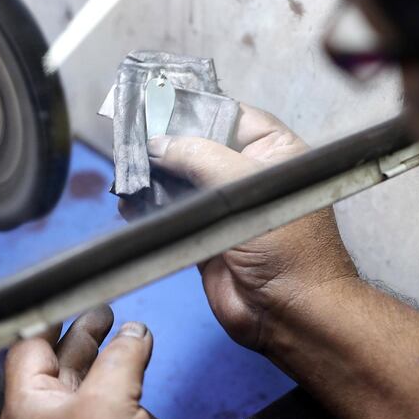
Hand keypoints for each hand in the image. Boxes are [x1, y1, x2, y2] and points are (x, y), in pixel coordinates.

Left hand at [1, 306, 176, 418]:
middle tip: (111, 314)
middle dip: (95, 340)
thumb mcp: (110, 402)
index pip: (32, 344)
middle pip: (68, 364)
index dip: (53, 316)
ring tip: (145, 373)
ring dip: (129, 387)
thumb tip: (134, 332)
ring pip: (100, 395)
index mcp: (30, 405)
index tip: (71, 295)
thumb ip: (121, 357)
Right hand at [130, 104, 358, 350]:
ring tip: (127, 169)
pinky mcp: (201, 235)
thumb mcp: (247, 187)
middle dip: (166, 144)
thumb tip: (160, 143)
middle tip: (133, 136)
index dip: (194, 110)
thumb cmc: (290, 251)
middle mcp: (247, 175)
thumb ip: (201, 158)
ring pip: (179, 180)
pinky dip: (147, 208)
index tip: (158, 103)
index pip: (229, 116)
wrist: (288, 315)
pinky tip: (130, 202)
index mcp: (274, 152)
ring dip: (152, 176)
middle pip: (197, 146)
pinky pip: (169, 214)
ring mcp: (223, 207)